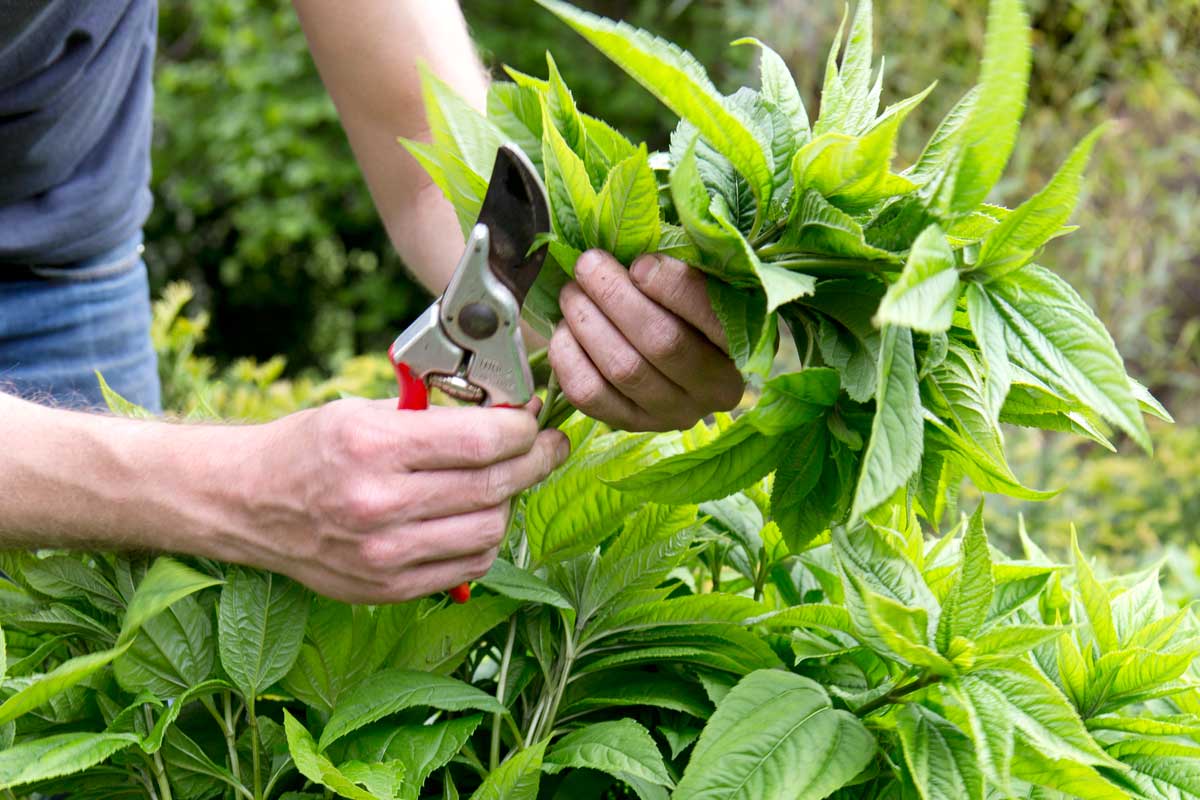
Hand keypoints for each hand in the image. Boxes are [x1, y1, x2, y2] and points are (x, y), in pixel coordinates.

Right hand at [229, 398, 567, 602]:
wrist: (245, 503)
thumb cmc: (309, 447)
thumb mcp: (364, 409)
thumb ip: (434, 417)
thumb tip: (506, 414)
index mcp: (372, 447)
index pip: (481, 442)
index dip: (522, 428)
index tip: (532, 418)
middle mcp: (378, 504)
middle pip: (493, 486)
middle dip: (534, 460)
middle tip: (547, 446)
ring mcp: (383, 555)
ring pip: (490, 530)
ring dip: (508, 502)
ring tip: (501, 481)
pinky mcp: (386, 588)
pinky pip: (468, 566)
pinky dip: (483, 539)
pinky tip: (474, 517)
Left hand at [550, 250, 744, 430]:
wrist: (679, 363)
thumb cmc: (690, 309)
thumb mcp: (704, 286)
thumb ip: (682, 273)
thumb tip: (636, 263)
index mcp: (744, 348)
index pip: (712, 318)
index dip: (672, 287)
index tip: (640, 262)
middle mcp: (714, 390)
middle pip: (661, 342)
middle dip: (615, 296)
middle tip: (588, 264)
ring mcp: (672, 414)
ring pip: (622, 369)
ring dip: (587, 322)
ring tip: (572, 292)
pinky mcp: (631, 424)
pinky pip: (590, 395)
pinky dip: (568, 358)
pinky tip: (566, 331)